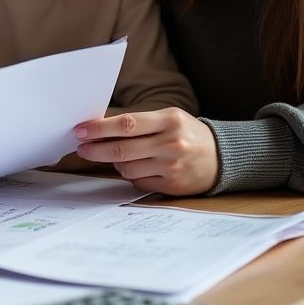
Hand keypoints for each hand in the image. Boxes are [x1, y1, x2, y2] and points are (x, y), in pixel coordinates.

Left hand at [73, 108, 218, 195]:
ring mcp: (171, 167)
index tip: (81, 131)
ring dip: (115, 163)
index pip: (126, 124)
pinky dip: (131, 174)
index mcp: (169, 120)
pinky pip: (138, 182)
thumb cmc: (187, 133)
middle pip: (122, 149)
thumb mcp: (168, 118)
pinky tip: (137, 167)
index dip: (99, 129)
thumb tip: (101, 129)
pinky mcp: (171, 186)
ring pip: (127, 168)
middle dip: (96, 149)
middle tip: (82, 148)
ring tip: (117, 155)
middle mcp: (170, 144)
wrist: (221, 157)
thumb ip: (139, 122)